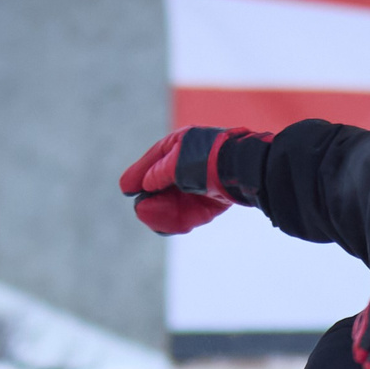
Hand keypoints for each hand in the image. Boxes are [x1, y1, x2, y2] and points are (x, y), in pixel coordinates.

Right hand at [119, 127, 266, 235]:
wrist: (244, 171)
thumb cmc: (208, 160)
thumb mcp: (176, 164)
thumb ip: (159, 173)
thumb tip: (146, 184)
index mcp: (182, 144)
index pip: (154, 159)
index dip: (139, 174)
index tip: (125, 188)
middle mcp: (192, 163)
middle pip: (164, 185)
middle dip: (151, 199)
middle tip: (140, 209)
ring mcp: (204, 182)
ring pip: (176, 202)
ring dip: (163, 212)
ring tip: (150, 217)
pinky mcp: (215, 200)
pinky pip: (192, 212)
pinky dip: (180, 218)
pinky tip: (172, 224)